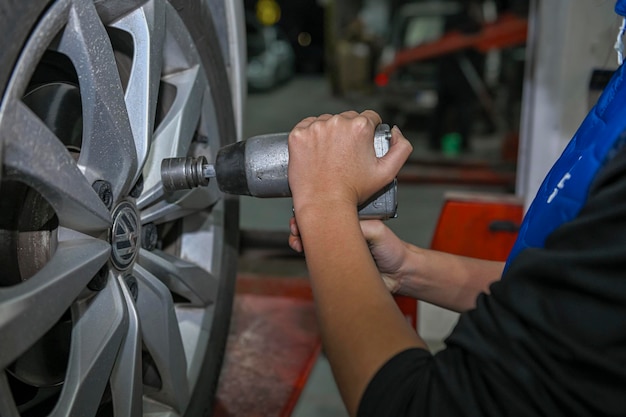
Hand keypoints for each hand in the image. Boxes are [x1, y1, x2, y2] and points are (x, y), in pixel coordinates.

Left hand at [287, 111, 412, 214]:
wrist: (324, 204)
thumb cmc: (353, 191)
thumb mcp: (388, 172)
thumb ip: (402, 148)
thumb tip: (395, 131)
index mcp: (360, 127)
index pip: (369, 117)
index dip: (369, 131)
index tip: (361, 144)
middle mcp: (337, 122)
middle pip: (347, 118)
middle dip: (349, 132)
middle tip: (345, 154)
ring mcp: (315, 128)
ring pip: (327, 122)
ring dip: (329, 133)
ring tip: (329, 155)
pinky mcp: (298, 135)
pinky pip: (306, 127)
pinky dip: (310, 136)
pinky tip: (315, 151)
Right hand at [289, 217, 409, 293]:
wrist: (400, 274)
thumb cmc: (392, 250)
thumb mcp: (377, 230)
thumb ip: (358, 225)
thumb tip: (336, 224)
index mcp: (352, 218)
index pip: (327, 211)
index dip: (313, 212)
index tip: (303, 215)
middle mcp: (342, 231)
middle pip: (316, 224)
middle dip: (301, 225)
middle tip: (296, 229)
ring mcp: (337, 247)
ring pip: (313, 240)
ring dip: (300, 239)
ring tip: (297, 241)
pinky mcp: (335, 263)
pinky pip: (317, 256)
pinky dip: (307, 253)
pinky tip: (301, 250)